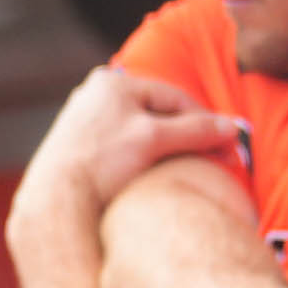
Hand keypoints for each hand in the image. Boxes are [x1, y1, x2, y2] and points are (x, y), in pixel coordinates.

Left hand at [27, 66, 243, 210]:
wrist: (53, 204)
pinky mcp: (78, 147)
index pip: (175, 98)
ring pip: (142, 133)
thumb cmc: (100, 166)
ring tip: (188, 170)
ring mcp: (84, 121)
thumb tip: (234, 129)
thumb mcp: (153, 141)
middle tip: (214, 159)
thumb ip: (195, 131)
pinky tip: (155, 178)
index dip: (206, 123)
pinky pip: (124, 149)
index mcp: (111, 83)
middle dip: (187, 136)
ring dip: (167, 149)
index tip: (228, 146)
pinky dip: (144, 159)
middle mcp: (93, 95)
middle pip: (158, 114)